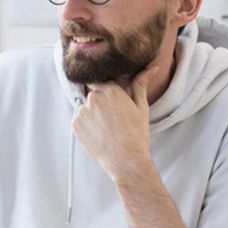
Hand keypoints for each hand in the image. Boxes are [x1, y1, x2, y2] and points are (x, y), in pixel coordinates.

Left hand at [72, 63, 160, 180]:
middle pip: (92, 94)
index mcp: (110, 90)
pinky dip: (85, 125)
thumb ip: (141, 84)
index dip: (106, 92)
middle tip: (111, 119)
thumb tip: (152, 68)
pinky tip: (98, 134)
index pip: (101, 81)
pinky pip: (79, 120)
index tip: (112, 104)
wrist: (126, 160)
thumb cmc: (136, 134)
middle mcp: (93, 98)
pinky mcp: (75, 125)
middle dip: (99, 103)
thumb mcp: (141, 107)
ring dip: (92, 113)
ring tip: (106, 128)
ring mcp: (82, 111)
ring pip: (85, 107)